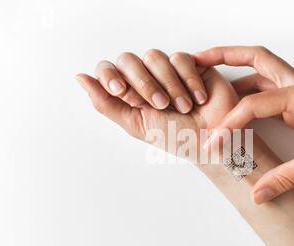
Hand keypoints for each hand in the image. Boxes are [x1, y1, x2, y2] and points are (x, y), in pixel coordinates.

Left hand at [76, 50, 237, 161]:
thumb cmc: (177, 138)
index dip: (111, 76)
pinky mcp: (191, 64)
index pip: (109, 70)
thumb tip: (80, 78)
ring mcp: (169, 71)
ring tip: (183, 106)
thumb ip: (108, 104)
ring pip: (155, 56)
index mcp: (130, 93)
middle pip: (130, 59)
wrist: (213, 141)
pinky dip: (189, 79)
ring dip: (168, 84)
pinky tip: (198, 97)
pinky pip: (180, 58)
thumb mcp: (137, 125)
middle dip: (143, 83)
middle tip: (159, 104)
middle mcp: (147, 79)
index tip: (120, 91)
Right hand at [196, 46, 293, 203]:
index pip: (255, 102)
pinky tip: (231, 105)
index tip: (215, 141)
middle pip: (256, 58)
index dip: (231, 122)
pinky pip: (264, 91)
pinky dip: (244, 93)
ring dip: (233, 72)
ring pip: (259, 71)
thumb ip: (288, 177)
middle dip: (225, 56)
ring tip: (207, 79)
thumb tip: (258, 192)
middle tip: (198, 59)